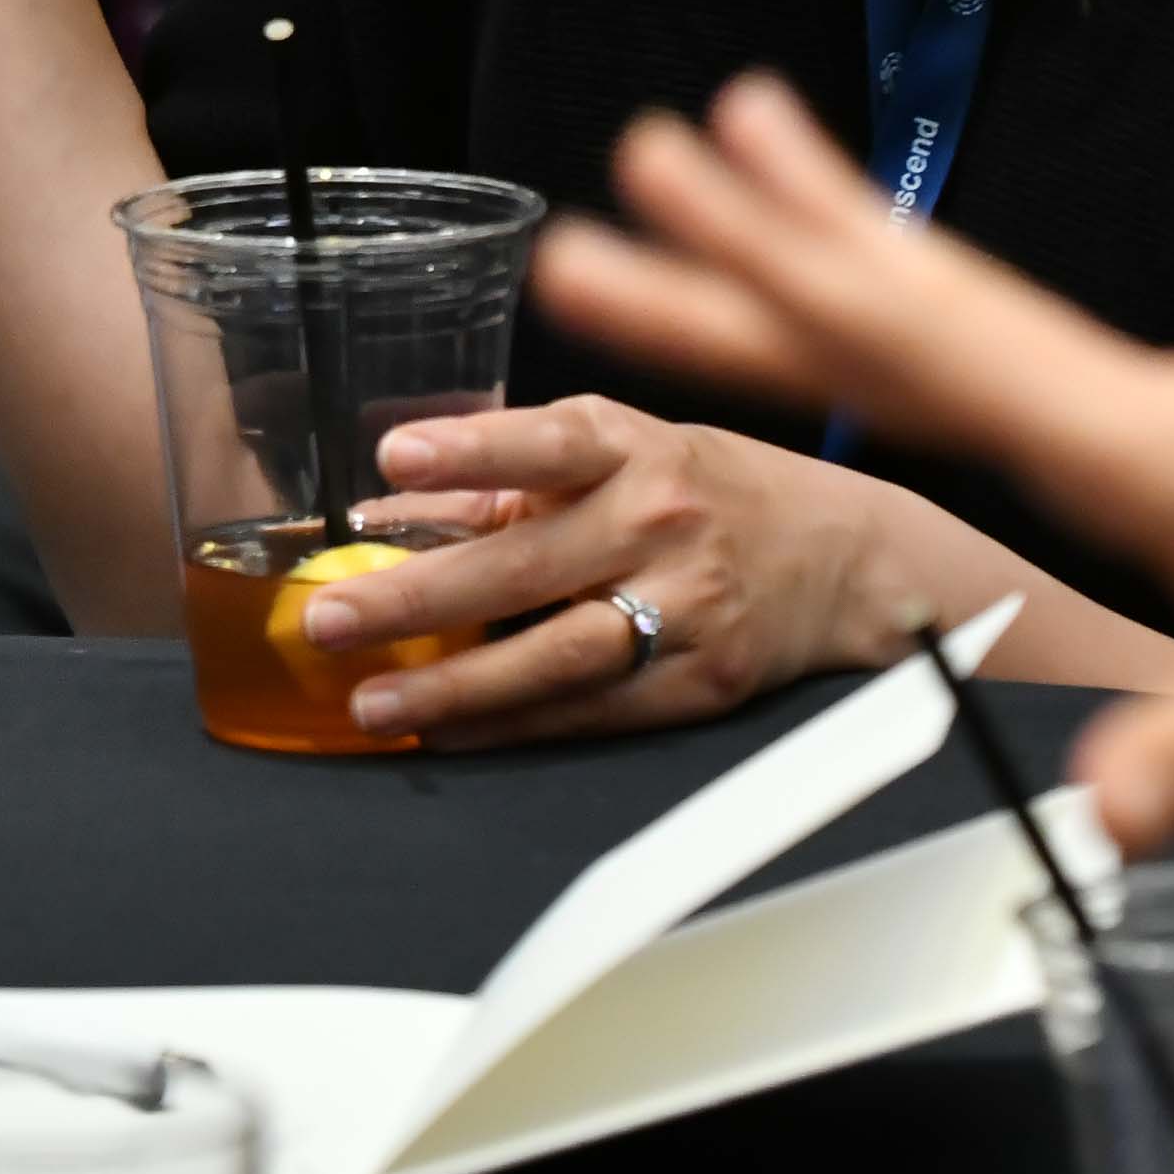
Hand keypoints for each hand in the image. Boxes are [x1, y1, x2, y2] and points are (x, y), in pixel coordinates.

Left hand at [290, 394, 922, 744]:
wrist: (846, 556)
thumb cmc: (710, 489)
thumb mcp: (622, 450)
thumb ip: (506, 480)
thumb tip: (387, 505)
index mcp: (633, 446)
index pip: (545, 442)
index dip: (472, 449)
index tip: (396, 457)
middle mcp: (658, 521)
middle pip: (526, 565)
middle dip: (417, 594)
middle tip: (327, 617)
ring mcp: (682, 606)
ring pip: (553, 656)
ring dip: (455, 687)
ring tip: (373, 703)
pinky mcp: (698, 681)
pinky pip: (589, 710)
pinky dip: (511, 724)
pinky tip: (446, 732)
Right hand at [533, 75, 1173, 845]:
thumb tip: (1107, 822)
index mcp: (1138, 441)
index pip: (919, 347)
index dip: (784, 278)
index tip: (675, 197)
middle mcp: (1121, 394)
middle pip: (901, 302)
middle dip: (760, 237)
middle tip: (629, 155)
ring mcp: (1140, 397)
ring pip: (946, 298)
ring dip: (825, 231)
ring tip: (720, 140)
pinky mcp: (1165, 420)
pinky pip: (997, 337)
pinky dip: (912, 289)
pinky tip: (871, 278)